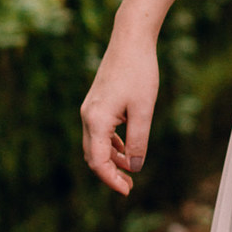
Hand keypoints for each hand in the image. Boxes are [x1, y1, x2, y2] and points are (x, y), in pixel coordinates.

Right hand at [80, 24, 159, 195]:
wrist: (131, 40)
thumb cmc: (139, 72)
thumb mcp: (144, 110)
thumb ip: (138, 141)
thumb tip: (135, 167)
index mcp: (96, 120)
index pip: (98, 161)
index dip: (111, 180)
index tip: (127, 191)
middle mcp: (87, 116)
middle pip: (93, 155)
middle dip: (110, 173)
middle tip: (130, 186)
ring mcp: (90, 108)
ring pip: (95, 144)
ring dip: (111, 159)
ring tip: (132, 169)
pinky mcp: (96, 102)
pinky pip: (99, 131)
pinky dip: (111, 144)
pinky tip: (126, 148)